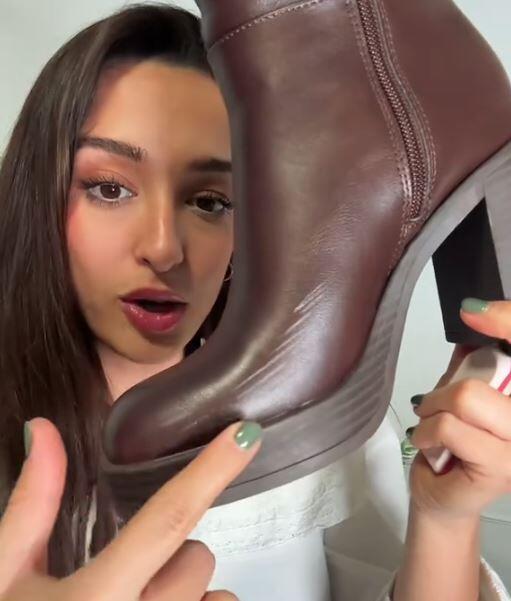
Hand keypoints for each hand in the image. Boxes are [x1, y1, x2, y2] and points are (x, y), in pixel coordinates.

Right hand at [0, 417, 260, 599]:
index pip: (168, 518)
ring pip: (217, 598)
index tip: (244, 434)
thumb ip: (33, 504)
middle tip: (128, 576)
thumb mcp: (8, 577)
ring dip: (188, 592)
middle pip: (198, 559)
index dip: (211, 470)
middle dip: (172, 554)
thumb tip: (43, 430)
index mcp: (96, 599)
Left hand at [409, 299, 510, 520]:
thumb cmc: (453, 444)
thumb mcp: (461, 393)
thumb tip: (474, 316)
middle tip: (436, 410)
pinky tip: (430, 446)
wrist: (444, 497)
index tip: (472, 311)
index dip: (506, 322)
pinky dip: (426, 432)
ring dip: (433, 413)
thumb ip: (472, 362)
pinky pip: (449, 427)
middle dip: (446, 392)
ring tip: (432, 429)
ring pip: (464, 400)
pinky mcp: (502, 467)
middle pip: (481, 379)